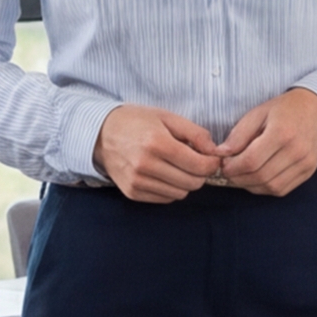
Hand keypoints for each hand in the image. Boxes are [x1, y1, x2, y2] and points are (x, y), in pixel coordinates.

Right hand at [94, 104, 222, 202]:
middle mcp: (146, 165)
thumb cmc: (136, 122)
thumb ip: (195, 133)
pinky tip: (164, 174)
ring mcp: (137, 182)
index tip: (211, 158)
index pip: (199, 166)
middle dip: (200, 173)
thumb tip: (215, 152)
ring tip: (177, 166)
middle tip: (195, 161)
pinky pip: (165, 199)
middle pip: (193, 183)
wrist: (100, 134)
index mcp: (157, 143)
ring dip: (185, 182)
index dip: (212, 164)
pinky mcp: (132, 193)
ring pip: (180, 193)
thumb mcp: (167, 117)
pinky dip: (171, 189)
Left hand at [210, 86, 316, 197]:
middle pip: (260, 176)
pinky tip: (257, 178)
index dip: (232, 167)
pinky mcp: (309, 172)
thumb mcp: (258, 113)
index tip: (223, 164)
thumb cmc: (285, 109)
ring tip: (242, 175)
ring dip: (250, 185)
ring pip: (271, 187)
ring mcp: (305, 164)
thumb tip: (221, 154)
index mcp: (282, 133)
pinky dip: (265, 188)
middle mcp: (296, 151)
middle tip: (229, 171)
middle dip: (238, 178)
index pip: (251, 161)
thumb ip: (239, 134)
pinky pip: (282, 189)